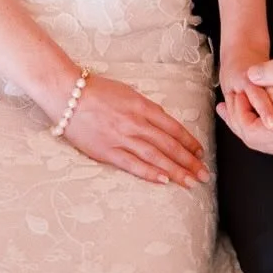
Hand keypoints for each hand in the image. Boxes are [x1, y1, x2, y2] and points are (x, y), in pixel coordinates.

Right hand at [60, 73, 211, 188]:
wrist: (68, 95)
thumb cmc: (97, 91)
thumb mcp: (127, 92)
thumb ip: (145, 109)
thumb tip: (162, 123)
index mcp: (142, 106)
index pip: (172, 127)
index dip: (188, 141)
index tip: (200, 152)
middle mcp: (135, 122)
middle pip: (168, 144)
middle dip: (188, 160)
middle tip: (204, 173)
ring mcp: (122, 138)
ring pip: (155, 157)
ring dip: (176, 170)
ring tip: (191, 181)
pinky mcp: (107, 151)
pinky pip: (133, 164)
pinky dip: (150, 173)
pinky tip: (164, 180)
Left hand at [216, 53, 272, 161]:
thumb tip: (251, 75)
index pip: (253, 134)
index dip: (237, 115)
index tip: (232, 94)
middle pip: (256, 144)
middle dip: (239, 122)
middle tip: (229, 101)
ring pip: (268, 147)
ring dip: (252, 126)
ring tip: (240, 104)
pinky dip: (267, 129)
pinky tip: (263, 111)